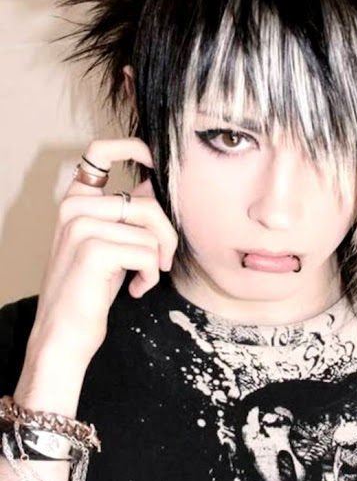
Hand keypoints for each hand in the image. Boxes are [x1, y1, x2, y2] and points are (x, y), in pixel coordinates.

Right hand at [28, 138, 178, 366]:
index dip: (133, 146)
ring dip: (159, 260)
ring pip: (151, 230)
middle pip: (147, 203)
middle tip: (163, 262)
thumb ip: (128, 213)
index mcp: (77, 201)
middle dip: (167, 235)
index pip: (99, 151)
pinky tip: (136, 289)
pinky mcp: (92, 250)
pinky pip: (147, 252)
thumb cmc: (92, 289)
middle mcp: (74, 208)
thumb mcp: (110, 242)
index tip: (157, 159)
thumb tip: (159, 184)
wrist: (65, 334)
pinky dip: (150, 275)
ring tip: (144, 278)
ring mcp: (80, 227)